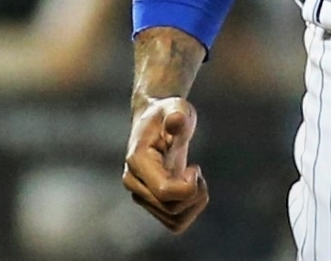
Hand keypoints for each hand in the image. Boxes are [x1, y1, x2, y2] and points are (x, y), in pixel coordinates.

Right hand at [122, 97, 208, 232]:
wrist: (155, 120)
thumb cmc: (167, 112)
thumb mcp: (176, 108)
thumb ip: (177, 116)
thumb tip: (176, 121)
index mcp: (137, 161)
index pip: (164, 192)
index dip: (188, 186)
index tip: (195, 166)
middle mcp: (134, 183)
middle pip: (171, 209)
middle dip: (194, 193)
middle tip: (196, 169)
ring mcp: (141, 195)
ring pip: (175, 220)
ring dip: (194, 203)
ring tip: (194, 179)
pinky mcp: (152, 203)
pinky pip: (176, 223)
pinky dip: (191, 210)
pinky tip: (191, 188)